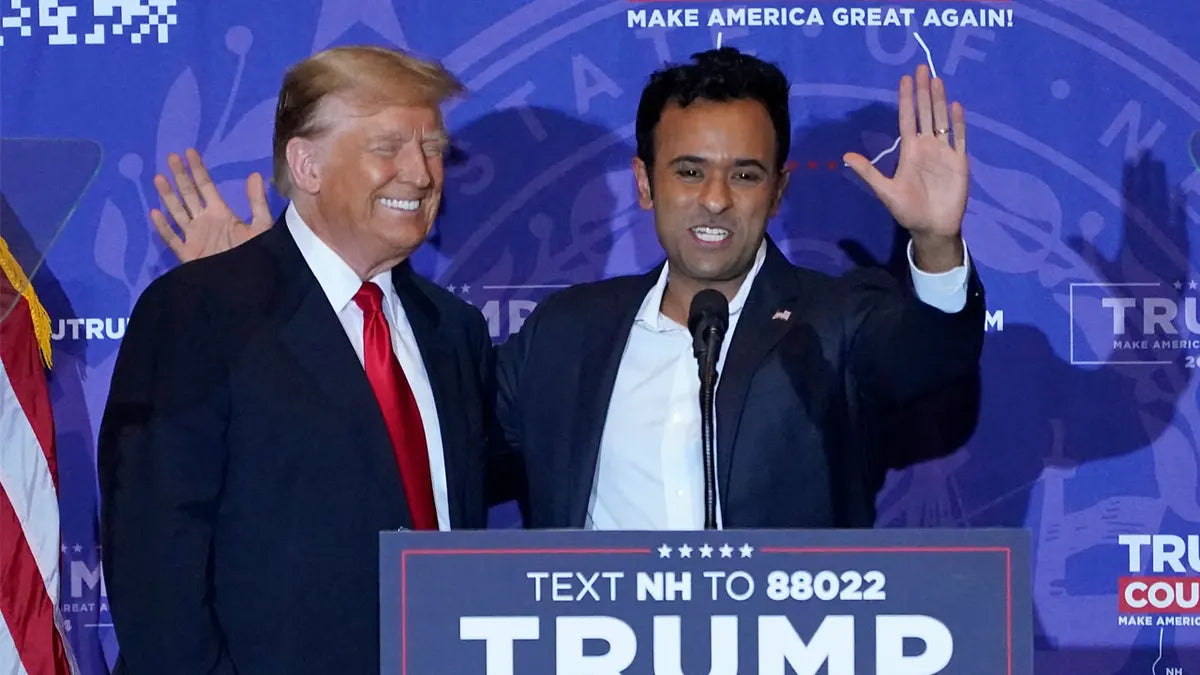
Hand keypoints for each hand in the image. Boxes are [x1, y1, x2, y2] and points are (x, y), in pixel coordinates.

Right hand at [151, 148, 272, 262]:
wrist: (247, 283)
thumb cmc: (256, 254)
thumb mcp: (260, 226)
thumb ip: (256, 202)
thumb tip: (254, 175)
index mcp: (220, 213)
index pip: (206, 186)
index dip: (197, 170)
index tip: (189, 152)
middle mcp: (204, 221)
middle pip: (188, 194)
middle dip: (180, 176)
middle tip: (171, 157)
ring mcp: (194, 237)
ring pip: (176, 212)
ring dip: (168, 196)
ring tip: (159, 177)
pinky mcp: (188, 254)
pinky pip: (172, 238)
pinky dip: (164, 227)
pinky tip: (155, 212)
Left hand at [843, 64, 967, 271]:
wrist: (932, 227)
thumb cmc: (908, 210)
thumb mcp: (885, 191)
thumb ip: (868, 172)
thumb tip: (845, 156)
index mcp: (909, 151)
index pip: (907, 119)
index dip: (906, 100)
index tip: (905, 79)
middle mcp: (927, 146)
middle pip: (925, 113)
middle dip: (923, 92)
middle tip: (922, 68)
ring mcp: (944, 152)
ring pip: (941, 120)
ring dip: (939, 101)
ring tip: (937, 80)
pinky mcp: (959, 161)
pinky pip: (958, 138)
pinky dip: (957, 123)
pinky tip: (955, 106)